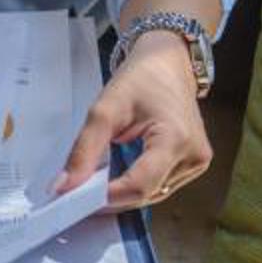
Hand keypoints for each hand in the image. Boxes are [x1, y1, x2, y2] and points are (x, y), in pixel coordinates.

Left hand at [58, 31, 213, 211]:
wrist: (168, 64)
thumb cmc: (141, 79)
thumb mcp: (104, 109)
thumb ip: (84, 150)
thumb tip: (64, 186)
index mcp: (176, 139)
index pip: (139, 185)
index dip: (106, 198)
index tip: (74, 197)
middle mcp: (193, 156)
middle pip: (145, 194)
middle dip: (109, 198)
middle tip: (75, 193)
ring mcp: (197, 162)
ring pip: (152, 195)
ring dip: (121, 195)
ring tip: (92, 185)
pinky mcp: (194, 164)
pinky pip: (159, 186)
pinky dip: (134, 187)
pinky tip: (114, 180)